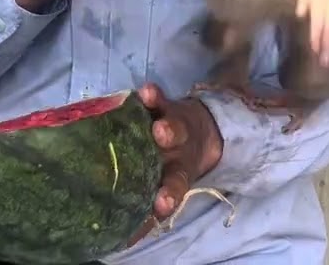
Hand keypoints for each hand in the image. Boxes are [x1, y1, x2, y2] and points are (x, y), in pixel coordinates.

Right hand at [127, 84, 222, 244]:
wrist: (202, 127)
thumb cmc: (172, 161)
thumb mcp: (167, 182)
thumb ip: (151, 204)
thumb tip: (126, 236)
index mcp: (174, 175)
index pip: (171, 190)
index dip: (166, 199)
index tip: (161, 207)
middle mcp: (175, 155)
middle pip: (174, 162)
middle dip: (169, 167)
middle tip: (164, 173)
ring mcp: (172, 128)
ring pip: (172, 129)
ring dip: (167, 130)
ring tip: (160, 129)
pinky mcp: (166, 106)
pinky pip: (160, 101)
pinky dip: (153, 96)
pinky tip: (146, 92)